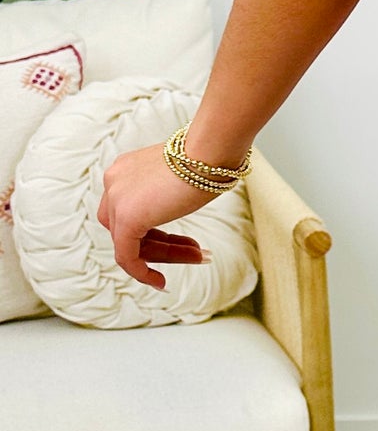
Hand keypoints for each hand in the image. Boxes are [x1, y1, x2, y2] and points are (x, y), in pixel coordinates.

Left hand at [96, 142, 215, 290]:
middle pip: (129, 228)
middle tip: (194, 252)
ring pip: (130, 243)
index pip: (132, 210)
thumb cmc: (206, 157)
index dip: (156, 231)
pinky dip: (141, 271)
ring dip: (165, 256)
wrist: (211, 150)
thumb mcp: (177, 174)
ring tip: (198, 258)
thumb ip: (164, 191)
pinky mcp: (127, 218)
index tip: (179, 241)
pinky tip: (160, 281)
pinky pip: (126, 256)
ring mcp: (117, 200)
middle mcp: (114, 183)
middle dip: (162, 245)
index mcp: (124, 170)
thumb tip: (175, 203)